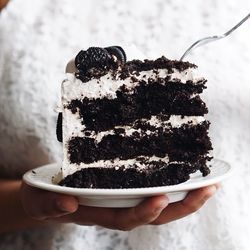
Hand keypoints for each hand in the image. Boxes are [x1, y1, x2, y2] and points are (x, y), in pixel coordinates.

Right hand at [20, 182, 218, 230]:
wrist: (46, 195)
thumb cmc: (45, 198)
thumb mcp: (41, 200)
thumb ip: (51, 203)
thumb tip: (69, 203)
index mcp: (98, 213)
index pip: (126, 217)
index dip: (144, 212)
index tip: (161, 198)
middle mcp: (115, 207)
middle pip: (153, 214)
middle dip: (182, 206)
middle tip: (208, 189)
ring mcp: (122, 198)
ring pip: (158, 204)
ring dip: (185, 196)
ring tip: (208, 182)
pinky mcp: (124, 187)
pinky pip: (151, 189)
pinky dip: (172, 184)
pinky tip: (186, 173)